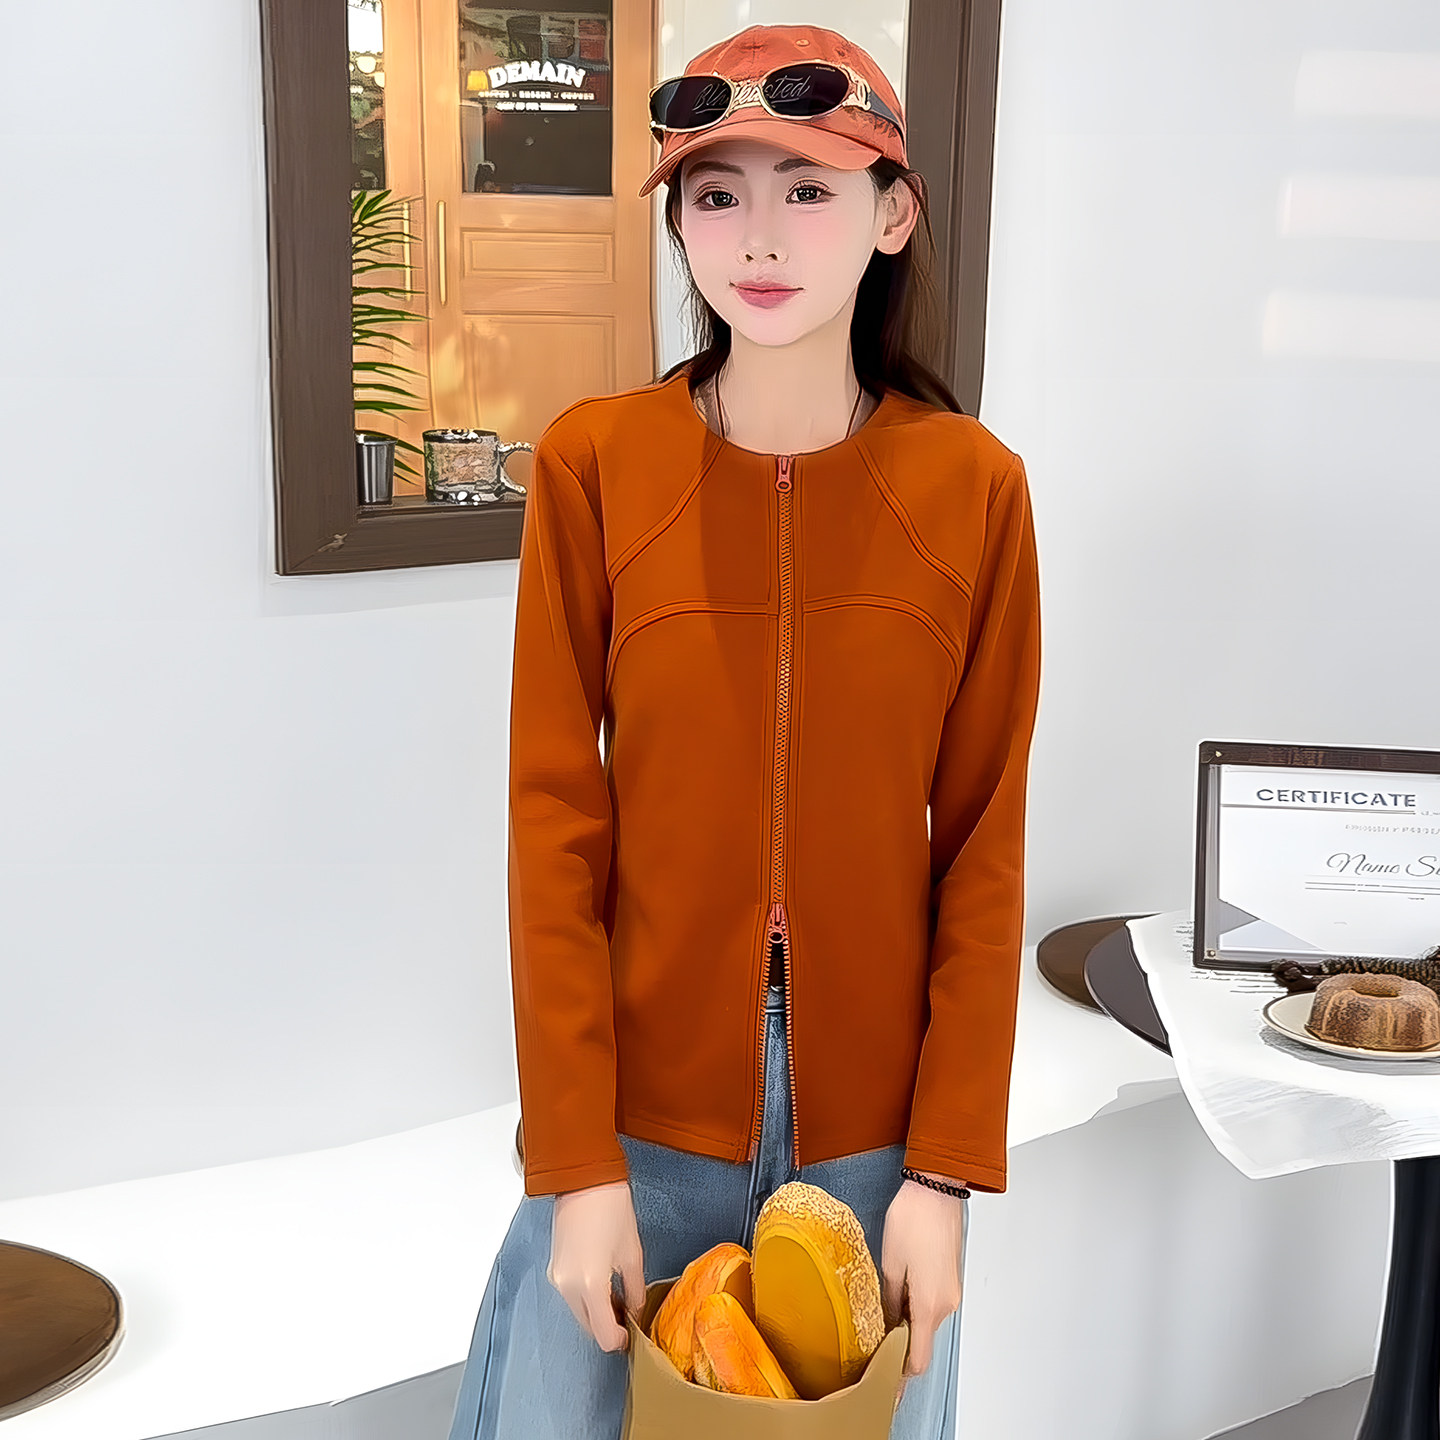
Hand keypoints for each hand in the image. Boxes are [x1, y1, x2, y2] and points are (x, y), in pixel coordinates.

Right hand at [548, 1179, 645, 1353]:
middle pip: (589, 1327)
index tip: (632, 1333)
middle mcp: (568, 1287)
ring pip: (579, 1312)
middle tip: (629, 1313)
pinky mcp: (554, 1269)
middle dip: (609, 1326)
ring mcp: (558, 1278)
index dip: (620, 1340)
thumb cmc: (611, 1209)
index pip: (603, 1335)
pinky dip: (586, 1298)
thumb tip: (636, 1312)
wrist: (584, 1180)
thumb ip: (635, 1291)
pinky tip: (602, 1282)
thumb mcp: (632, 1254)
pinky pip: (571, 1296)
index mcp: (590, 1285)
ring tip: (617, 1294)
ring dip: (597, 1312)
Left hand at [880, 1172, 965, 1394]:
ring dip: (906, 1323)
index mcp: (929, 1304)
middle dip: (898, 1345)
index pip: (918, 1358)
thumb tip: (886, 1325)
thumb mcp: (890, 1262)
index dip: (900, 1376)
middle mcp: (946, 1303)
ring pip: (927, 1321)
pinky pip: (932, 1304)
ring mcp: (951, 1291)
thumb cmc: (912, 1218)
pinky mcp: (950, 1278)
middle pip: (923, 1341)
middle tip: (871, 1347)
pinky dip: (915, 1307)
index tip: (884, 1384)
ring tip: (879, 1315)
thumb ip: (889, 1300)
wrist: (937, 1188)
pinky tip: (896, 1295)